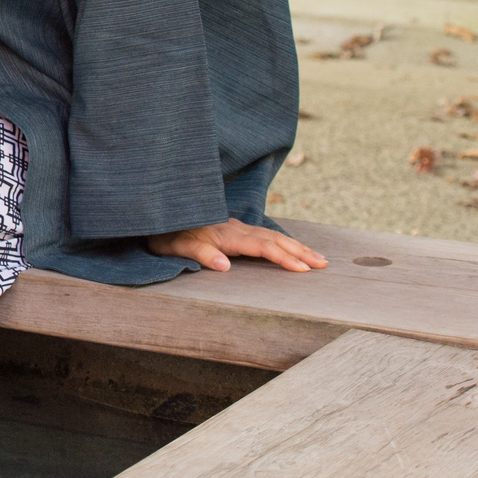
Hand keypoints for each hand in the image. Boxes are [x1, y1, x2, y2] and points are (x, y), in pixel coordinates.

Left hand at [146, 218, 327, 272]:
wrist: (154, 209)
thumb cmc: (162, 232)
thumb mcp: (173, 245)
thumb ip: (198, 252)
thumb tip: (224, 265)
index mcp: (223, 234)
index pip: (260, 246)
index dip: (282, 257)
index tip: (303, 269)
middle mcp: (232, 228)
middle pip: (273, 238)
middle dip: (299, 251)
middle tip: (323, 264)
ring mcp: (233, 226)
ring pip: (270, 234)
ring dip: (294, 245)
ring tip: (317, 257)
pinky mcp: (230, 227)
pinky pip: (262, 234)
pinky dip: (281, 240)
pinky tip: (289, 246)